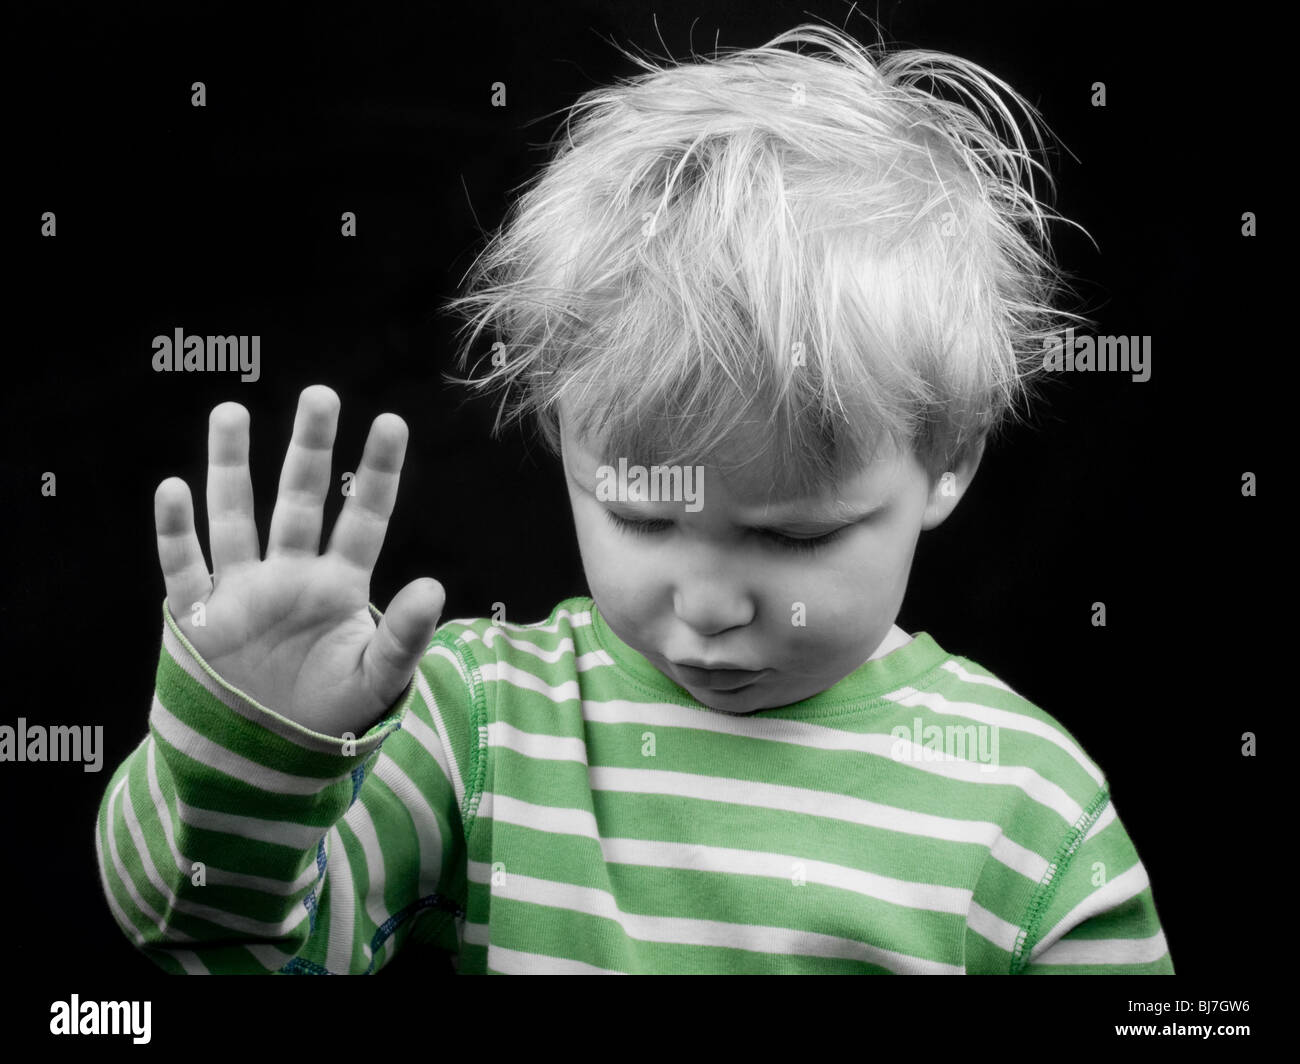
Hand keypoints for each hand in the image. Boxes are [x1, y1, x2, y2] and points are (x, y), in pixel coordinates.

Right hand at [153, 384, 444, 736]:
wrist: (266, 761)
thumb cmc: (330, 717)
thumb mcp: (376, 680)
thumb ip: (405, 637)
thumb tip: (435, 587)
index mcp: (340, 587)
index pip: (362, 518)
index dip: (376, 472)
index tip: (391, 421)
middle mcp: (291, 576)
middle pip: (299, 500)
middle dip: (308, 448)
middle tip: (319, 394)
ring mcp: (242, 592)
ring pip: (235, 516)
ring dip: (229, 467)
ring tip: (231, 411)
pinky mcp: (198, 619)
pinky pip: (184, 567)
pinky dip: (176, 531)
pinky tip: (173, 488)